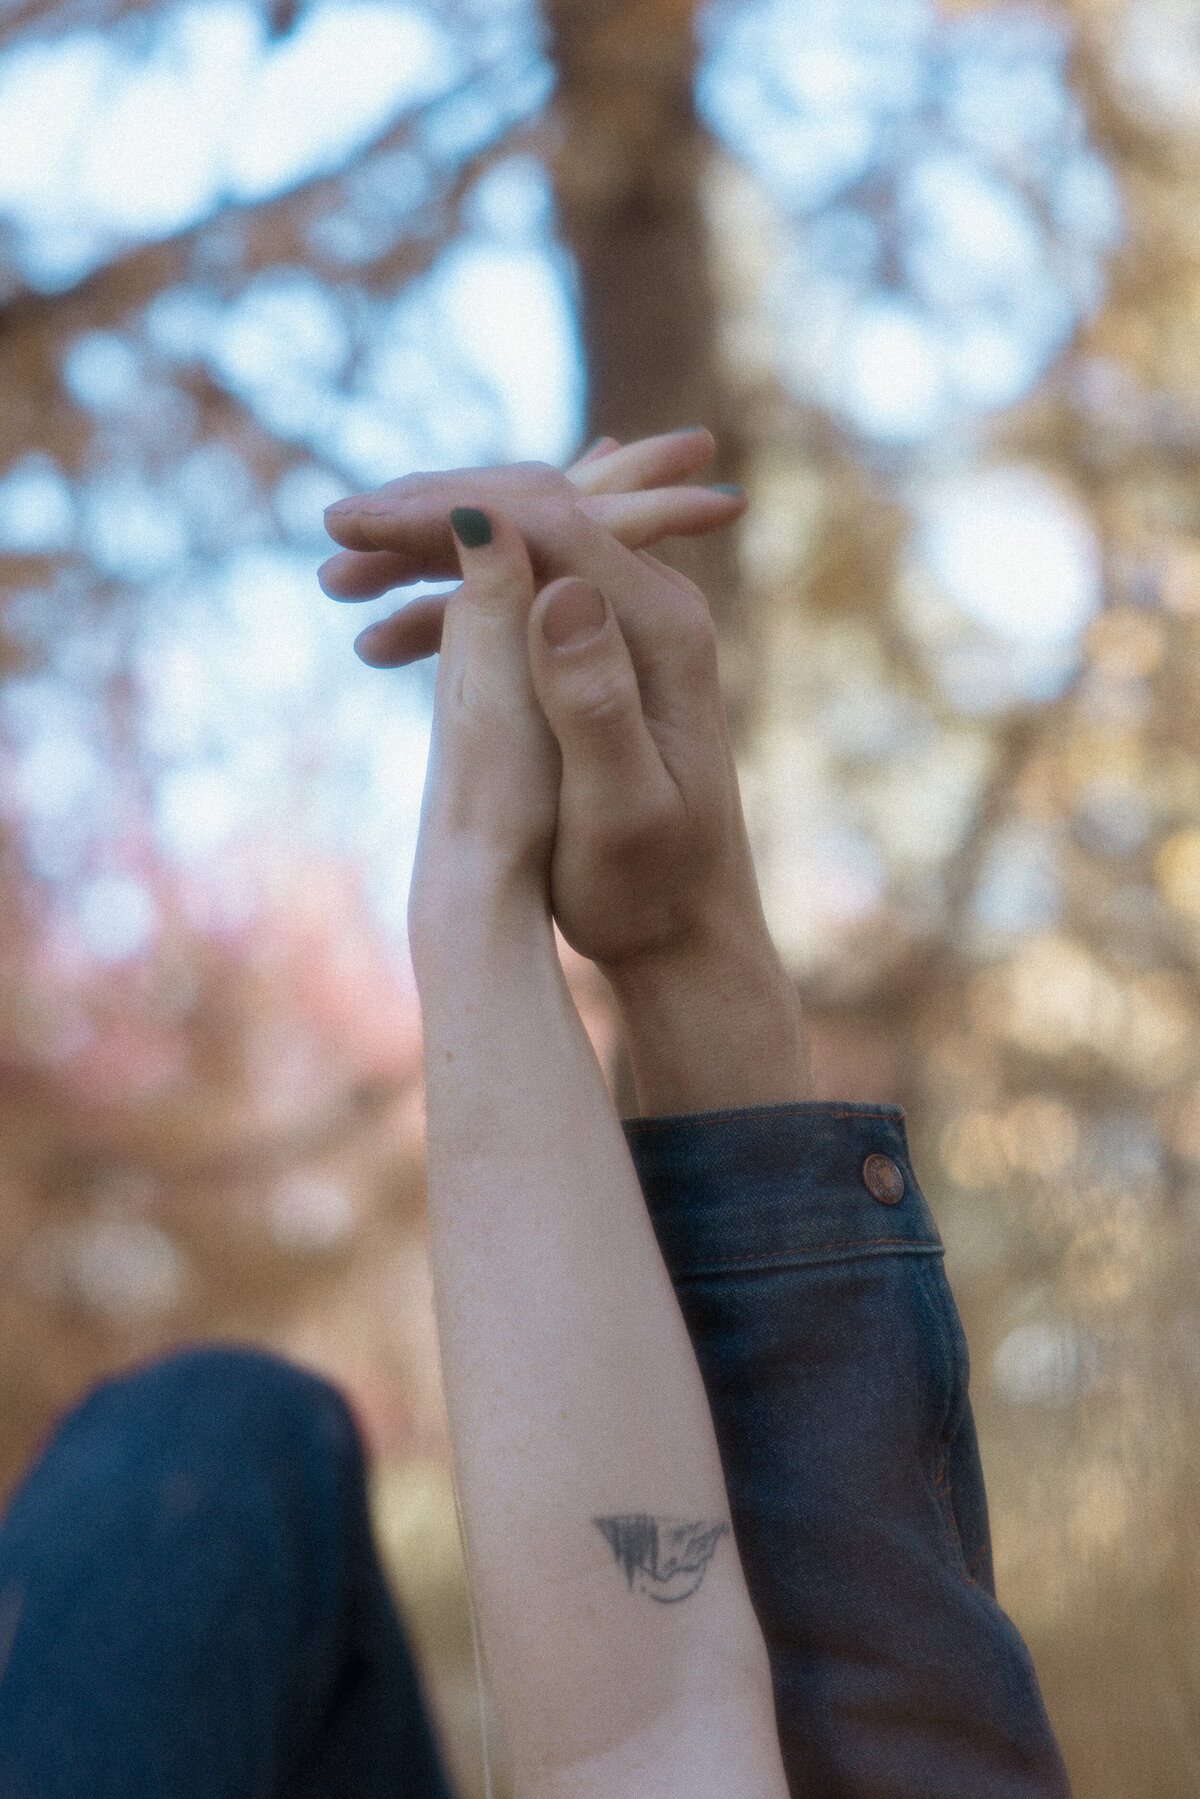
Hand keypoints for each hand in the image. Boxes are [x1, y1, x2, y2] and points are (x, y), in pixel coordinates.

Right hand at [328, 438, 806, 1108]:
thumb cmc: (653, 888)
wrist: (685, 932)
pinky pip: (517, 597)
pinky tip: (376, 640)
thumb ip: (594, 701)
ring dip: (427, 556)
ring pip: (519, 549)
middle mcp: (654, 608)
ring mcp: (627, 627)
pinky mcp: (599, 654)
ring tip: (335, 580)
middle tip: (336, 527)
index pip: (551, 522)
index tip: (356, 522)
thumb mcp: (623, 805)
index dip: (448, 511)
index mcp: (663, 629)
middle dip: (430, 511)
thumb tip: (560, 591)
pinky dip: (446, 606)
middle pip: (534, 512)